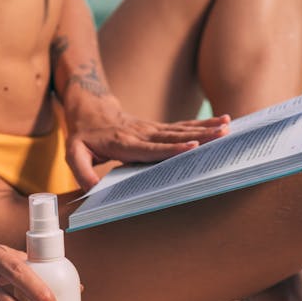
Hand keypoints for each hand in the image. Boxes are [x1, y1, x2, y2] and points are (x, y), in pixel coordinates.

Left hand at [65, 96, 229, 190]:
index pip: (149, 148)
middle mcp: (141, 134)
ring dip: (205, 128)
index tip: (191, 147)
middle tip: (221, 134)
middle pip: (173, 136)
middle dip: (199, 136)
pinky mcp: (158, 128)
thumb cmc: (83, 135)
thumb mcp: (73, 153)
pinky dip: (202, 125)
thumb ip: (81, 171)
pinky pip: (182, 127)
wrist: (91, 109)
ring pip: (181, 129)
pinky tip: (221, 122)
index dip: (171, 149)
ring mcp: (151, 129)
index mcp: (123, 142)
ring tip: (227, 126)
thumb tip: (93, 191)